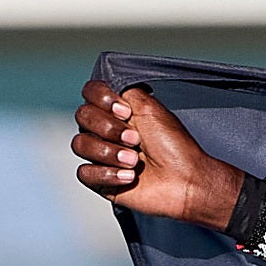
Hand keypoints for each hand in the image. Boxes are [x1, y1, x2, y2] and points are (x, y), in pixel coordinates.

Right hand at [72, 80, 244, 229]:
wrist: (185, 180)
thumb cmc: (175, 147)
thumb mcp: (151, 108)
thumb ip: (126, 91)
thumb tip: (109, 85)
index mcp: (117, 112)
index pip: (89, 93)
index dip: (102, 100)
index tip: (126, 112)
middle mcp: (106, 131)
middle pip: (82, 117)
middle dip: (110, 128)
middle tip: (135, 139)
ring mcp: (101, 155)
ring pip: (80, 144)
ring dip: (110, 152)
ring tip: (135, 160)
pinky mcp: (100, 179)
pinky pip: (84, 172)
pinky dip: (108, 173)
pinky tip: (129, 176)